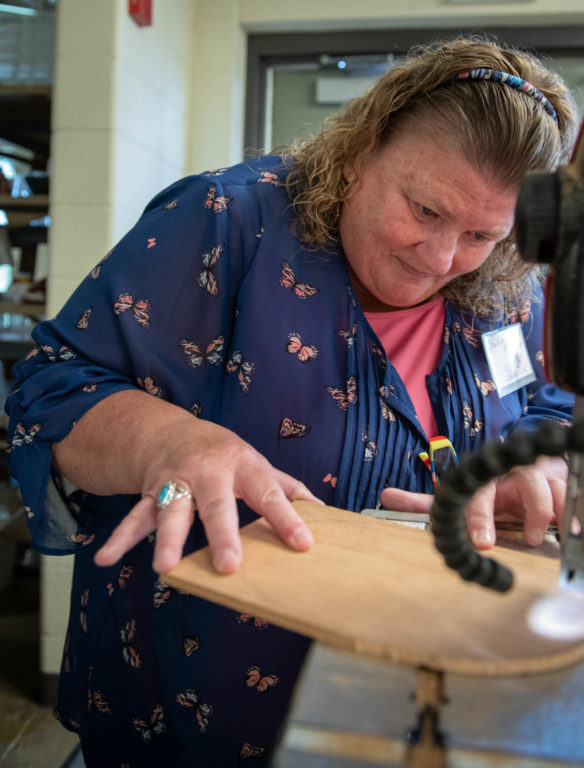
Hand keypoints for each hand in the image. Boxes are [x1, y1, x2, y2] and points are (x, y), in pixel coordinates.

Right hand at [94, 417, 318, 574]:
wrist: (171, 431)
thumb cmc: (224, 455)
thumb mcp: (257, 464)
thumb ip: (287, 489)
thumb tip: (324, 514)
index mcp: (242, 465)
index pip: (269, 494)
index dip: (287, 518)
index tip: (304, 544)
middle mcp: (207, 472)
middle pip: (215, 504)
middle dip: (221, 534)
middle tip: (229, 566)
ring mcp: (175, 482)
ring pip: (171, 511)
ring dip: (166, 539)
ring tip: (164, 568)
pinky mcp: (150, 493)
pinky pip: (134, 516)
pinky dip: (120, 538)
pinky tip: (106, 559)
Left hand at [379, 455, 566, 548]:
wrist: (519, 465)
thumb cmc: (482, 489)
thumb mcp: (454, 497)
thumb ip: (423, 502)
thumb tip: (385, 497)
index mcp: (482, 480)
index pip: (480, 496)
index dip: (481, 519)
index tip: (483, 544)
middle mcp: (511, 475)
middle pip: (524, 483)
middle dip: (529, 511)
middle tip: (530, 539)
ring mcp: (537, 477)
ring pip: (549, 484)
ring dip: (551, 510)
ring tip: (547, 536)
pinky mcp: (558, 483)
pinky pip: (568, 492)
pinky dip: (570, 510)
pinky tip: (571, 528)